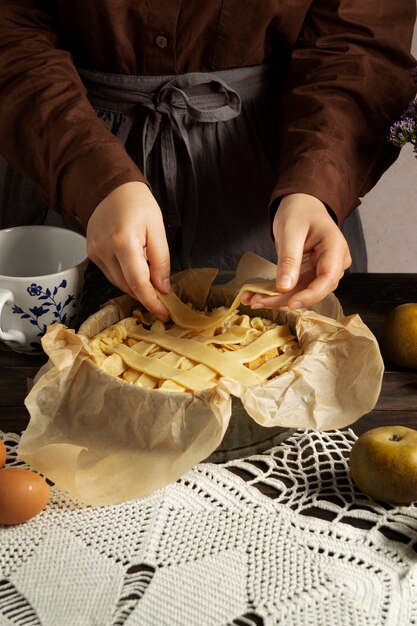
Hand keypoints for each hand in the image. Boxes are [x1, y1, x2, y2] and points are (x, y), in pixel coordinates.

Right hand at [86, 181, 170, 319]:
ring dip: (136, 287)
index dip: (152, 301)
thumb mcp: (158, 228)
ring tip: (152, 285)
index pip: (138, 282)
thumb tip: (163, 288)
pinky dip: (125, 278)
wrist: (111, 188)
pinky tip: (136, 271)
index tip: (164, 313)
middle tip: (163, 302)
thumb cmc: (138, 203)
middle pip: (128, 285)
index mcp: (123, 241)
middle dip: (146, 296)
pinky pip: (111, 274)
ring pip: (118, 283)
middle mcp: (105, 249)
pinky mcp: (91, 253)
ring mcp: (95, 252)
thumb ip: (161, 260)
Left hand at [242, 193, 351, 309]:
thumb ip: (289, 259)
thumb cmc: (299, 212)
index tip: (290, 303)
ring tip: (253, 299)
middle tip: (258, 301)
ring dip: (278, 299)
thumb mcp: (290, 232)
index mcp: (335, 247)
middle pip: (315, 289)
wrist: (301, 205)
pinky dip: (277, 293)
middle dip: (286, 299)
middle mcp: (334, 262)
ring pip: (303, 292)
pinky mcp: (311, 274)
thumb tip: (284, 287)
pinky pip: (296, 287)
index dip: (310, 295)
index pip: (328, 278)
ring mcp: (323, 269)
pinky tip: (259, 296)